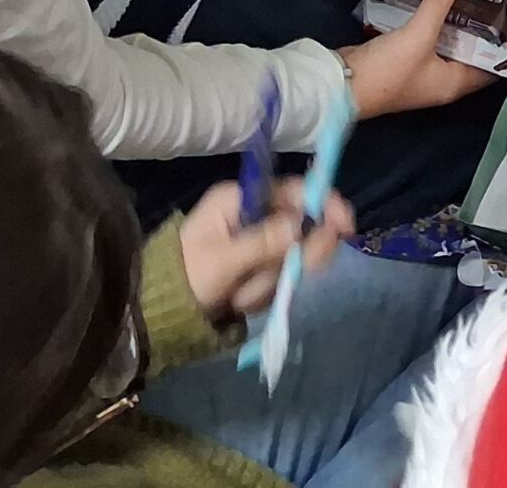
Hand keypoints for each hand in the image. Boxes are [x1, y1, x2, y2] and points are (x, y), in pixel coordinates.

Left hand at [177, 176, 352, 322]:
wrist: (161, 315)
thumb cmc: (184, 279)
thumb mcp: (221, 262)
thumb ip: (262, 244)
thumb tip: (301, 227)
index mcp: (240, 199)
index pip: (294, 191)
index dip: (324, 205)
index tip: (345, 228)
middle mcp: (254, 215)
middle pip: (301, 228)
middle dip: (287, 260)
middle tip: (277, 280)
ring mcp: (259, 242)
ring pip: (291, 259)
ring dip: (267, 283)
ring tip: (235, 295)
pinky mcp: (260, 268)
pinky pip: (281, 279)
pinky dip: (263, 294)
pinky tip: (239, 300)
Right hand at [343, 0, 494, 116]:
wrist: (341, 84)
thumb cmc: (390, 70)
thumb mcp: (419, 34)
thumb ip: (439, 1)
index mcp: (455, 83)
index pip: (490, 66)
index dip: (504, 45)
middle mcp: (442, 80)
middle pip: (469, 50)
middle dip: (478, 24)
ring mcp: (420, 71)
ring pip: (445, 42)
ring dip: (453, 20)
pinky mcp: (402, 60)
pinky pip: (425, 38)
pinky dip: (431, 21)